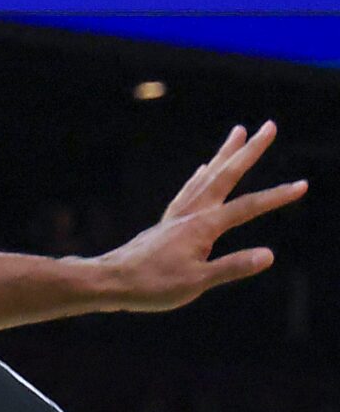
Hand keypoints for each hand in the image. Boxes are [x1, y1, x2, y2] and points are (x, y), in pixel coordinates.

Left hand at [95, 122, 305, 311]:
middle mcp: (190, 213)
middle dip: (248, 150)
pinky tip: (202, 169)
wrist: (108, 281)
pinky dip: (200, 176)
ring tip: (237, 133)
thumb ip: (232, 267)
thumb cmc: (151, 286)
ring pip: (205, 176)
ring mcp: (176, 216)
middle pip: (224, 175)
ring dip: (224, 154)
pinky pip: (188, 190)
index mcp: (202, 226)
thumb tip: (269, 254)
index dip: (276, 197)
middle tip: (268, 125)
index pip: (247, 207)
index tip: (302, 184)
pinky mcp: (166, 223)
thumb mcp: (196, 282)